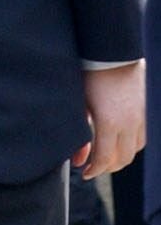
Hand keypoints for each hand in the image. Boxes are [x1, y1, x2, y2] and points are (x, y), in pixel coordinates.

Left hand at [73, 61, 145, 179]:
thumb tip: (77, 159)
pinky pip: (142, 136)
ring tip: (105, 155)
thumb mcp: (79, 105)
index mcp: (109, 123)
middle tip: (93, 167)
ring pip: (135, 149)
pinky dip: (131, 144)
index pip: (105, 158)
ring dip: (121, 156)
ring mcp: (141, 117)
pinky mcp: (146, 111)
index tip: (84, 172)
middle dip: (107, 167)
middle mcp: (129, 123)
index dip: (94, 169)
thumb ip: (80, 133)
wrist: (110, 52)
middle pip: (123, 158)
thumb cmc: (88, 76)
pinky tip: (119, 140)